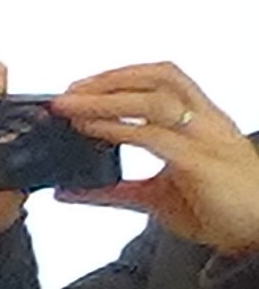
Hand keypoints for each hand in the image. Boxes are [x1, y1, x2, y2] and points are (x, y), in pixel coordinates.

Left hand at [57, 61, 258, 256]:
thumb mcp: (157, 197)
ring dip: (106, 99)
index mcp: (202, 122)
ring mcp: (205, 139)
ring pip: (155, 100)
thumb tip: (70, 191)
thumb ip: (115, 192)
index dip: (122, 76)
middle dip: (109, 80)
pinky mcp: (200, 163)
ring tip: (70, 107)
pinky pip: (155, 137)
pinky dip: (118, 129)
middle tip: (68, 93)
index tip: (82, 87)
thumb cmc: (221, 211)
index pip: (164, 80)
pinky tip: (91, 129)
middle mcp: (206, 122)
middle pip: (160, 78)